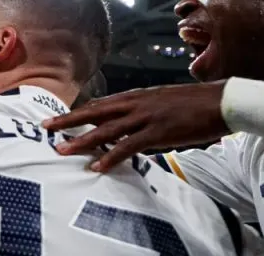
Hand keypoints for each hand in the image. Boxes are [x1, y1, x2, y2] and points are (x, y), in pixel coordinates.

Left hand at [42, 81, 228, 171]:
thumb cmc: (190, 103)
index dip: (76, 112)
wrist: (218, 100)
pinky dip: (111, 157)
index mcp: (133, 96)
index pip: (98, 105)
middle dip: (68, 121)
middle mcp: (133, 104)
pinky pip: (128, 147)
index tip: (56, 118)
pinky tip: (97, 166)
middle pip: (93, 113)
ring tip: (62, 151)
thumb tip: (125, 124)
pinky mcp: (157, 133)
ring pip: (105, 130)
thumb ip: (138, 111)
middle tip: (45, 128)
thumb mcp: (158, 101)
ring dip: (82, 142)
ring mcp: (144, 118)